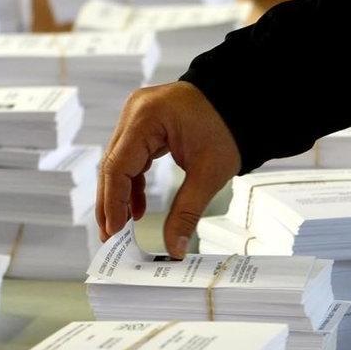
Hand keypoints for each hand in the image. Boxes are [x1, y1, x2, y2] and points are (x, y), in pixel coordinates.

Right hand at [96, 81, 240, 258]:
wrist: (242, 101)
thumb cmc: (229, 127)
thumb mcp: (209, 174)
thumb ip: (186, 213)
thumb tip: (173, 248)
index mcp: (147, 117)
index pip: (118, 166)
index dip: (113, 203)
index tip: (113, 231)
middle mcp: (134, 112)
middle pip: (112, 165)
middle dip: (110, 203)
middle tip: (108, 236)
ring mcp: (136, 116)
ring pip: (118, 163)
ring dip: (118, 195)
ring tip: (120, 226)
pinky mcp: (143, 124)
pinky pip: (130, 157)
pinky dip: (132, 183)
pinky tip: (135, 208)